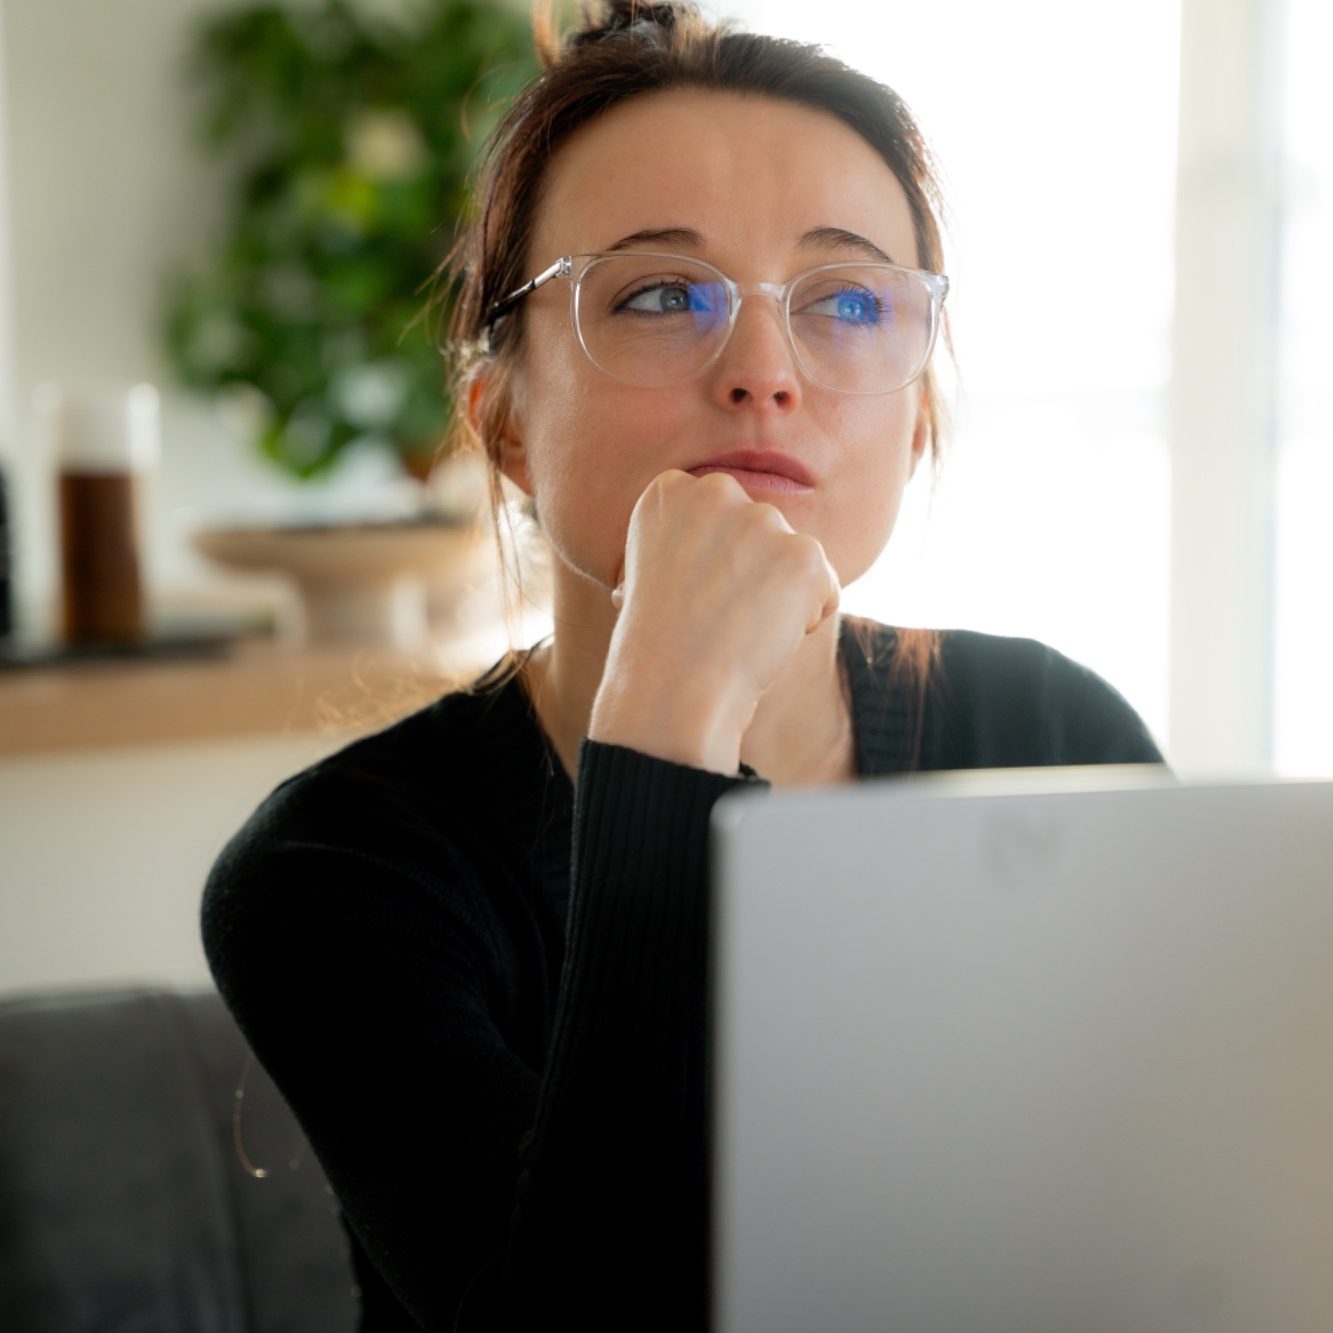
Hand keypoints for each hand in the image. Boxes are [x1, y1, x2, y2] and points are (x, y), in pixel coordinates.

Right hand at [589, 469, 839, 773]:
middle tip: (716, 615)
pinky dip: (805, 619)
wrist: (673, 687)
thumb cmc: (659, 644)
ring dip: (778, 597)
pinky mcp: (804, 556)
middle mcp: (716, 491)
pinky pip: (825, 588)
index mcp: (670, 491)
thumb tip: (732, 552)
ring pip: (793, 560)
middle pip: (761, 532)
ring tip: (736, 629)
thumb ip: (694, 542)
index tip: (687, 594)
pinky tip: (764, 637)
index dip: (710, 562)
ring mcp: (763, 521)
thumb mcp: (655, 573)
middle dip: (751, 572)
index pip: (718, 514)